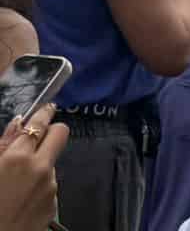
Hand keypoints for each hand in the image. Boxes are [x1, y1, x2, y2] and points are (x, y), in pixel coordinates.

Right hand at [0, 105, 66, 230]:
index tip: (47, 108)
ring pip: (52, 163)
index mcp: (18, 158)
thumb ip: (3, 145)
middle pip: (61, 134)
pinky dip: (39, 186)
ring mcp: (50, 186)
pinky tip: (21, 199)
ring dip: (40, 166)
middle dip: (51, 132)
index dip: (43, 113)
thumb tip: (18, 122)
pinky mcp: (54, 204)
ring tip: (16, 184)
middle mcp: (41, 169)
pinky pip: (49, 185)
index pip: (40, 124)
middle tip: (38, 138)